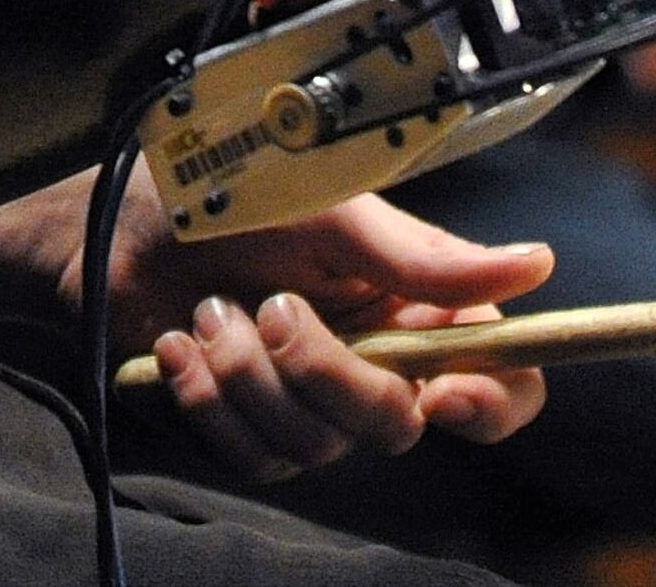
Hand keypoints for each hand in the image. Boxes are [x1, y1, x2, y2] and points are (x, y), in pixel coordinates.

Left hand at [109, 175, 552, 480]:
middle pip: (395, 423)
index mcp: (418, 300)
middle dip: (327, 376)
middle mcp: (378, 357)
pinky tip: (179, 344)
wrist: (117, 230)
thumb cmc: (230, 198)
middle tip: (274, 311)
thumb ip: (427, 255)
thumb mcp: (332, 213)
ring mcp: (312, 401)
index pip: (504, 376)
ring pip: (316, 446)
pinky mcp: (251, 428)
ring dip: (247, 376)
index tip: (438, 391)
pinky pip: (253, 457)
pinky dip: (207, 397)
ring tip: (210, 310)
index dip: (492, 402)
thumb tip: (538, 265)